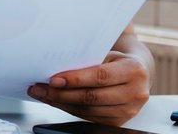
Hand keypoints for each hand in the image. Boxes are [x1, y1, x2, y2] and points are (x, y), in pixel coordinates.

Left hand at [28, 51, 150, 125]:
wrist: (138, 74)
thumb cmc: (117, 61)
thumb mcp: (107, 54)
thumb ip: (87, 61)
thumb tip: (55, 68)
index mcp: (134, 71)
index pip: (100, 76)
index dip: (75, 79)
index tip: (53, 79)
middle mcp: (135, 93)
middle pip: (91, 97)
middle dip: (61, 93)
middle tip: (39, 88)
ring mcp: (128, 110)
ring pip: (87, 110)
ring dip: (60, 103)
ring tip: (43, 94)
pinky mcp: (118, 122)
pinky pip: (88, 117)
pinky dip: (69, 109)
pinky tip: (56, 101)